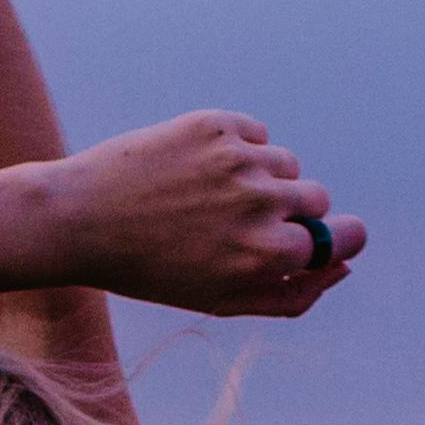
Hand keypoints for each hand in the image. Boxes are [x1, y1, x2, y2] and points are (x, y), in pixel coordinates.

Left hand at [48, 113, 370, 320]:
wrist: (77, 219)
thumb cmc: (149, 270)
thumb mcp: (220, 300)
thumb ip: (290, 295)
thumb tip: (341, 268)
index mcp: (268, 256)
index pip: (346, 238)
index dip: (336, 240)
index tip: (314, 237)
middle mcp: (262, 204)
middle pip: (317, 199)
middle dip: (290, 212)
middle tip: (236, 223)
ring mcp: (239, 160)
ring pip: (286, 164)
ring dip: (261, 179)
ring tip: (206, 197)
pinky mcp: (215, 125)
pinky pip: (255, 134)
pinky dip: (236, 149)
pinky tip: (193, 169)